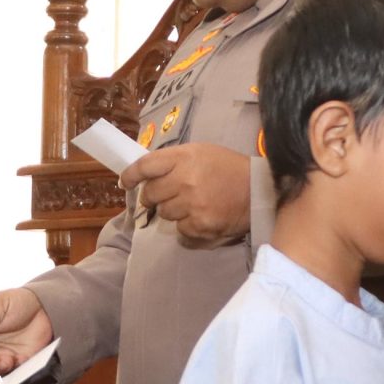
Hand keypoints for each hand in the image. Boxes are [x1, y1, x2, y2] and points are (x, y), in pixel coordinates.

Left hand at [122, 144, 250, 246]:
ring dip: (172, 211)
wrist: (258, 190)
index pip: (145, 166)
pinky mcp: (200, 225)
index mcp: (183, 158)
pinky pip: (179, 230)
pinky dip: (187, 226)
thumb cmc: (227, 168)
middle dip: (153, 196)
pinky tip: (201, 216)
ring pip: (164, 214)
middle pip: (150, 194)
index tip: (125, 182)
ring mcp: (192, 205)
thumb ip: (173, 161)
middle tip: (164, 196)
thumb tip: (145, 174)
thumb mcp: (200, 152)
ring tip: (191, 204)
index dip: (130, 175)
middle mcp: (185, 180)